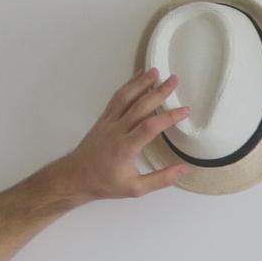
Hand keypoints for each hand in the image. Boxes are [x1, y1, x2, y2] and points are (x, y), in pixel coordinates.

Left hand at [48, 69, 189, 202]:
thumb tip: (185, 169)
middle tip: (174, 80)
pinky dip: (128, 86)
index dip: (169, 117)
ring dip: (141, 82)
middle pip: (140, 106)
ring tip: (156, 71)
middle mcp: (116, 130)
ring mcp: (109, 122)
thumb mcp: (137, 189)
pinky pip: (117, 98)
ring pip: (126, 97)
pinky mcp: (104, 119)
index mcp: (126, 147)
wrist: (76, 176)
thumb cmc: (106, 184)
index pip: (150, 127)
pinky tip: (137, 78)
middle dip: (159, 92)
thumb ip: (162, 178)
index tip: (185, 110)